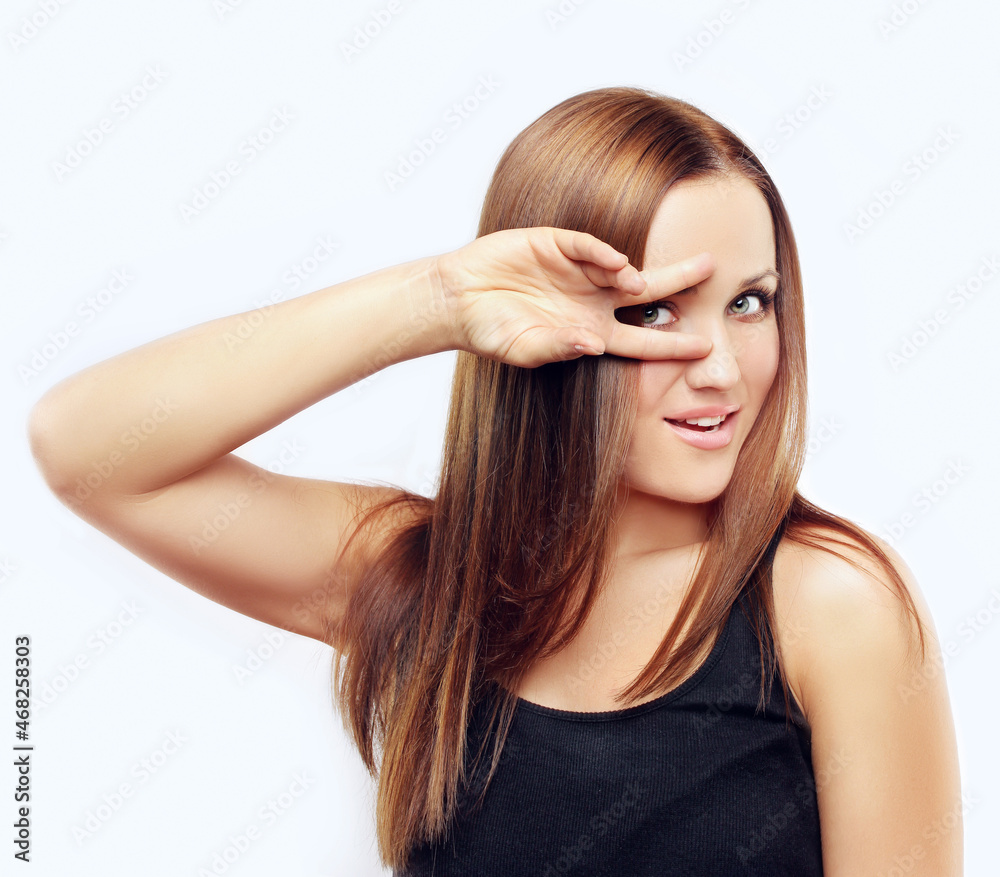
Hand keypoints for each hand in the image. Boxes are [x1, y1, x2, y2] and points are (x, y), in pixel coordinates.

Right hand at [434, 227, 713, 367]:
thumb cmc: (490, 332)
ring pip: (621, 267)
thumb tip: (592, 344)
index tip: (704, 346)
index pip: (642, 339)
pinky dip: (602, 252)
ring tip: (632, 282)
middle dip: (681, 282)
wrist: (457, 299)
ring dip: (632, 275)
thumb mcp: (524, 349)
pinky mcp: (555, 245)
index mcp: (591, 332)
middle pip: (648, 293)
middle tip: (715, 269)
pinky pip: (588, 246)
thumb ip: (559, 348)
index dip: (672, 343)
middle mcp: (592, 301)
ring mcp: (576, 272)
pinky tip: (612, 261)